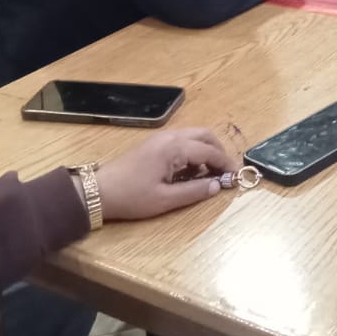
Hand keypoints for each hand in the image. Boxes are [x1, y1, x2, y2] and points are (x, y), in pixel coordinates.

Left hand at [96, 128, 238, 221]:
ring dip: (207, 150)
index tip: (237, 176)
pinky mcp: (155, 143)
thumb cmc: (132, 197)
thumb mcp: (165, 199)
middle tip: (226, 172)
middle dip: (219, 152)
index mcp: (175, 148)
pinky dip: (194, 150)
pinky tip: (192, 169)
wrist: (99, 191)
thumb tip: (217, 187)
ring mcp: (162, 137)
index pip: (210, 151)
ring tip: (211, 173)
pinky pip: (183, 140)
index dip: (226, 164)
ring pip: (194, 135)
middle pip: (205, 135)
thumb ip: (194, 191)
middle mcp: (171, 136)